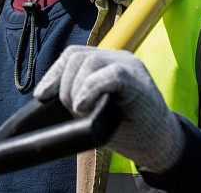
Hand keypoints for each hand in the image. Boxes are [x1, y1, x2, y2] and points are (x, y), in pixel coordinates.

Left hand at [34, 45, 184, 172]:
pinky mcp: (140, 83)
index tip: (41, 96)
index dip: (54, 73)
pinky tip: (83, 106)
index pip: (74, 55)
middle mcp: (120, 58)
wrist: (159, 144)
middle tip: (72, 110)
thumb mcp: (96, 108)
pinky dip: (91, 89)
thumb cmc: (128, 128)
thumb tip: (45, 96)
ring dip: (76, 89)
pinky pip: (111, 75)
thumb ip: (79, 94)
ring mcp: (131, 68)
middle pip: (77, 57)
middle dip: (65, 85)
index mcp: (109, 62)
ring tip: (82, 111)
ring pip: (91, 62)